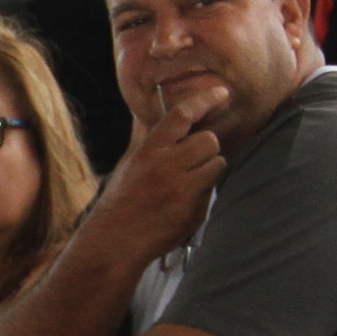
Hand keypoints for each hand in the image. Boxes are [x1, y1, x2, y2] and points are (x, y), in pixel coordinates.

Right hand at [81, 77, 232, 260]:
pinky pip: (212, 192)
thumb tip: (160, 113)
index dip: (205, 100)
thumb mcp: (130, 163)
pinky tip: (183, 205)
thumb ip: (149, 139)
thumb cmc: (121, 201)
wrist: (115, 242)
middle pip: (209, 140)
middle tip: (194, 160)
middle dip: (207, 148)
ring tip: (189, 183)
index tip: (221, 93)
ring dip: (209, 170)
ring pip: (217, 164)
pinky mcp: (192, 211)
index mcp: (149, 151)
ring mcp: (181, 189)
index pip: (182, 115)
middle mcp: (166, 167)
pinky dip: (203, 196)